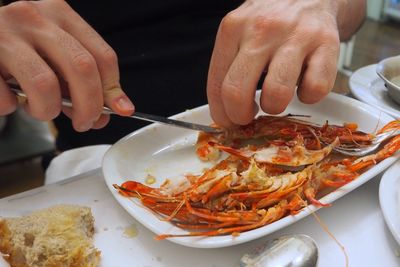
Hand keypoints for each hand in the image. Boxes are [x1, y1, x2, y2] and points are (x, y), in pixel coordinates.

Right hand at [0, 0, 133, 131]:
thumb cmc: (18, 50)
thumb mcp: (54, 55)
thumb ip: (80, 79)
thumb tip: (109, 112)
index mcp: (60, 14)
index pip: (102, 55)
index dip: (113, 89)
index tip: (117, 110)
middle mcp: (34, 17)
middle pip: (81, 67)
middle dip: (89, 105)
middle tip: (84, 123)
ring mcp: (4, 33)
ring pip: (44, 84)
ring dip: (47, 111)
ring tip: (41, 111)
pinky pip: (6, 97)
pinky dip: (11, 107)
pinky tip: (9, 98)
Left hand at [207, 0, 363, 126]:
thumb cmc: (269, 20)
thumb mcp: (239, 32)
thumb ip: (229, 65)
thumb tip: (224, 111)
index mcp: (233, 28)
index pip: (217, 84)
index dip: (221, 113)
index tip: (228, 121)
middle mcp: (261, 30)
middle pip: (237, 91)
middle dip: (241, 116)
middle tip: (249, 116)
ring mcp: (295, 36)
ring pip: (276, 94)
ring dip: (274, 107)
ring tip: (276, 97)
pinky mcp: (327, 43)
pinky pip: (315, 89)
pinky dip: (309, 96)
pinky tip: (304, 85)